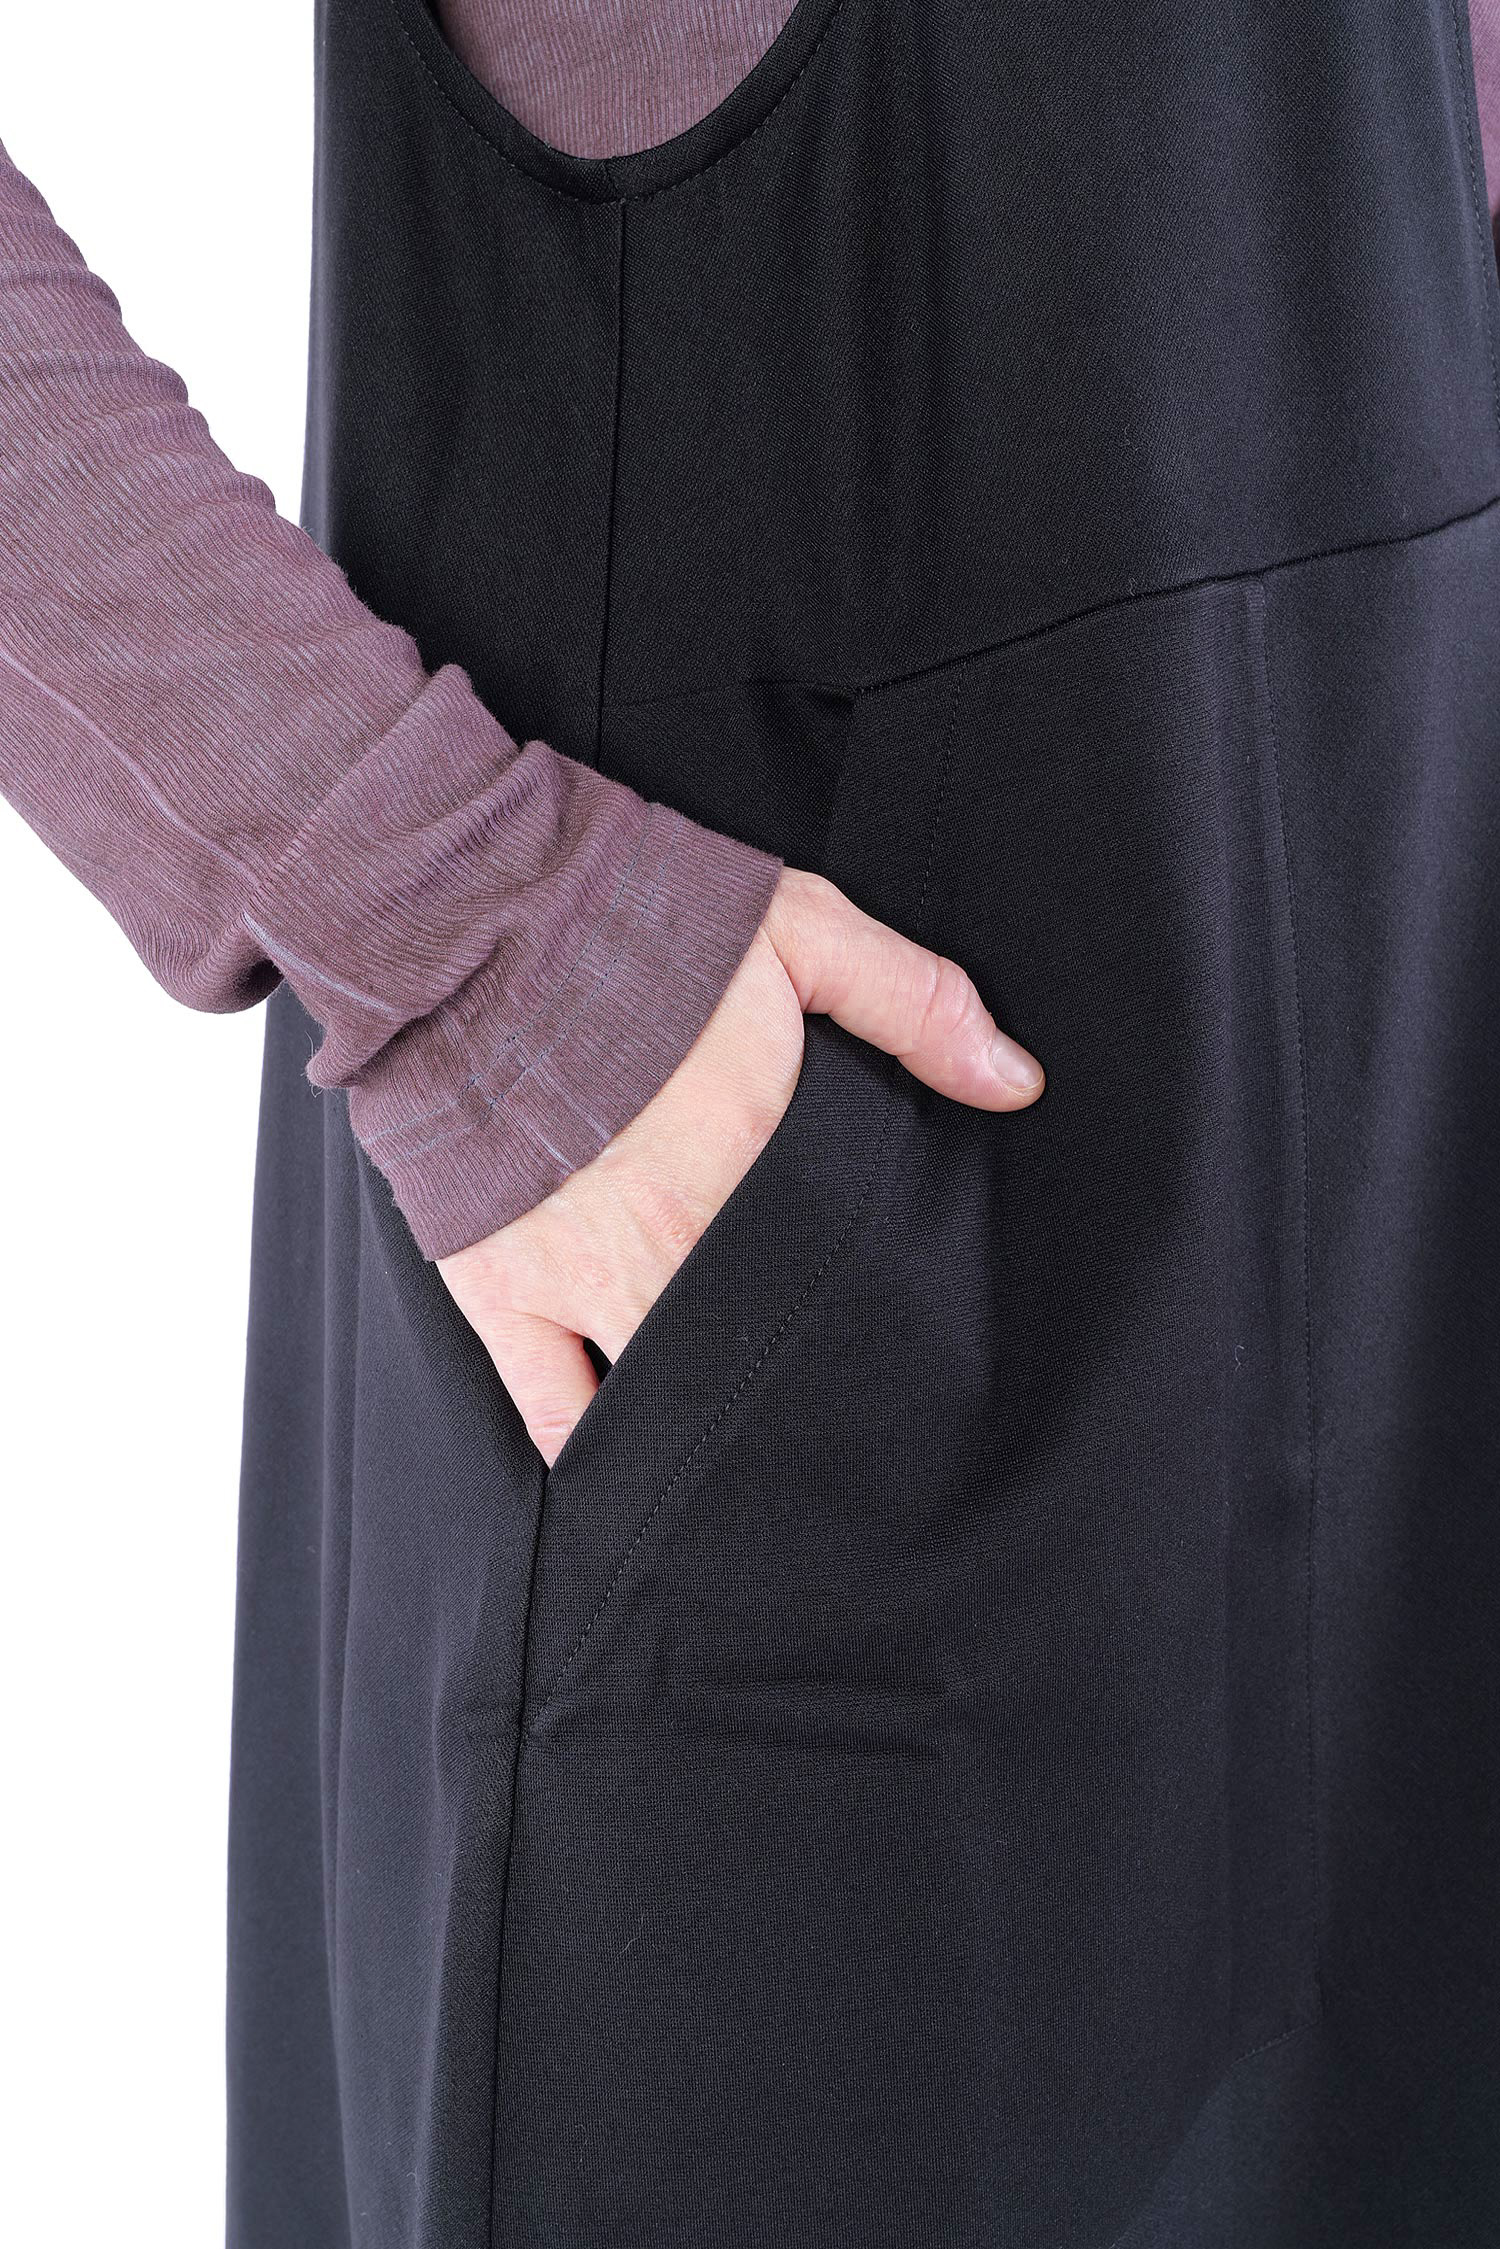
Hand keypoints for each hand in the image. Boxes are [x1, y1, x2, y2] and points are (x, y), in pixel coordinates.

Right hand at [437, 867, 1043, 1464]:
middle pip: (753, 1369)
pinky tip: (629, 1472)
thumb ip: (916, 1004)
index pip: (835, 1296)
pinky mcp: (499, 1291)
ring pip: (662, 1409)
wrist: (466, 919)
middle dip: (794, 1404)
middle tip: (830, 1430)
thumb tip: (1016, 1081)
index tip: (901, 1368)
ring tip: (747, 1468)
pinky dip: (591, 1450)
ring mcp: (579, 1285)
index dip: (871, 1341)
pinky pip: (548, 1410)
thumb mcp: (800, 930)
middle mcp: (672, 1253)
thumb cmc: (626, 921)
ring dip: (703, 1432)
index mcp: (751, 1176)